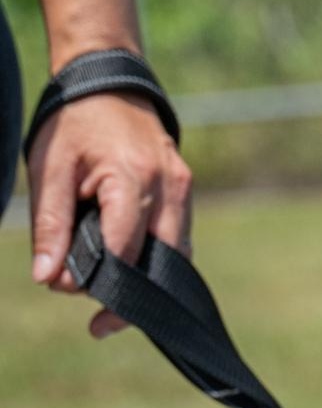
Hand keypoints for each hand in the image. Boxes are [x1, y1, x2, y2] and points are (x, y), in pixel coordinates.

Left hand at [26, 90, 192, 337]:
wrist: (110, 82)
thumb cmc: (75, 122)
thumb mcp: (50, 168)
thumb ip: (50, 225)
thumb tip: (49, 278)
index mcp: (133, 178)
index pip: (123, 249)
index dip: (98, 279)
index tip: (68, 292)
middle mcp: (169, 189)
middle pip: (160, 266)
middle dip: (130, 298)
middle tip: (99, 325)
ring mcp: (184, 194)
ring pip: (175, 260)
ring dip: (145, 284)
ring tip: (111, 303)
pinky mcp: (186, 197)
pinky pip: (178, 244)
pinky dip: (154, 264)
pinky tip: (130, 273)